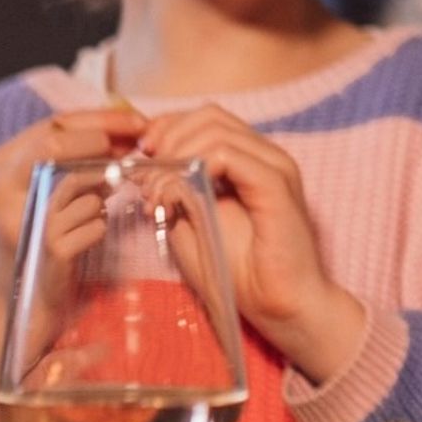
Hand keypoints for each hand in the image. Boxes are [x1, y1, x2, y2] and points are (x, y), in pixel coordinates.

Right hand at [0, 109, 147, 394]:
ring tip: (95, 210)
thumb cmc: (44, 237)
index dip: (100, 119)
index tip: (139, 121)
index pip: (52, 126)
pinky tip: (88, 238)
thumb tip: (128, 136)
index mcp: (3, 167)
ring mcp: (25, 219)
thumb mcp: (51, 195)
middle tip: (138, 150)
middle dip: (102, 145)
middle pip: (58, 148)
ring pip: (84, 189)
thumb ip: (77, 166)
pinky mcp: (48, 249)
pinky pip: (94, 224)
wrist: (18, 298)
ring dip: (101, 198)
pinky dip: (100, 228)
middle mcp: (4, 189)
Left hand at [136, 107, 365, 384]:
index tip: (142, 159)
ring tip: (161, 195)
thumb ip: (175, 191)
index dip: (166, 128)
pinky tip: (181, 194)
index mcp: (249, 161)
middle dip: (167, 139)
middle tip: (148, 180)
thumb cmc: (240, 271)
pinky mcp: (277, 187)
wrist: (279, 305)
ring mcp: (275, 168)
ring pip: (216, 129)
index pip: (205, 118)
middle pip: (209, 116)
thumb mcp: (190, 225)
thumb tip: (150, 167)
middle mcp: (265, 156)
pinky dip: (196, 166)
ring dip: (176, 155)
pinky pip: (230, 155)